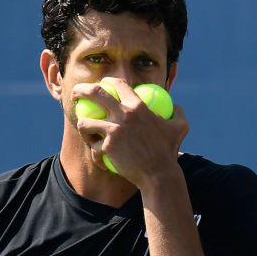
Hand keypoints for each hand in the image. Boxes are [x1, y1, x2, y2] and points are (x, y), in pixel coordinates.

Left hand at [72, 77, 187, 187]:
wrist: (159, 174)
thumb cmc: (169, 151)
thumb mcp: (180, 128)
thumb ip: (177, 113)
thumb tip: (175, 105)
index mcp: (137, 106)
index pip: (117, 84)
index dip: (107, 81)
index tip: (102, 85)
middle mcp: (123, 115)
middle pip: (94, 93)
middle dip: (80, 90)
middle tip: (77, 95)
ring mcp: (114, 131)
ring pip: (85, 123)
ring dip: (82, 126)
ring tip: (85, 131)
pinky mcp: (107, 148)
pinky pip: (93, 148)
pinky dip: (95, 154)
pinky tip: (98, 158)